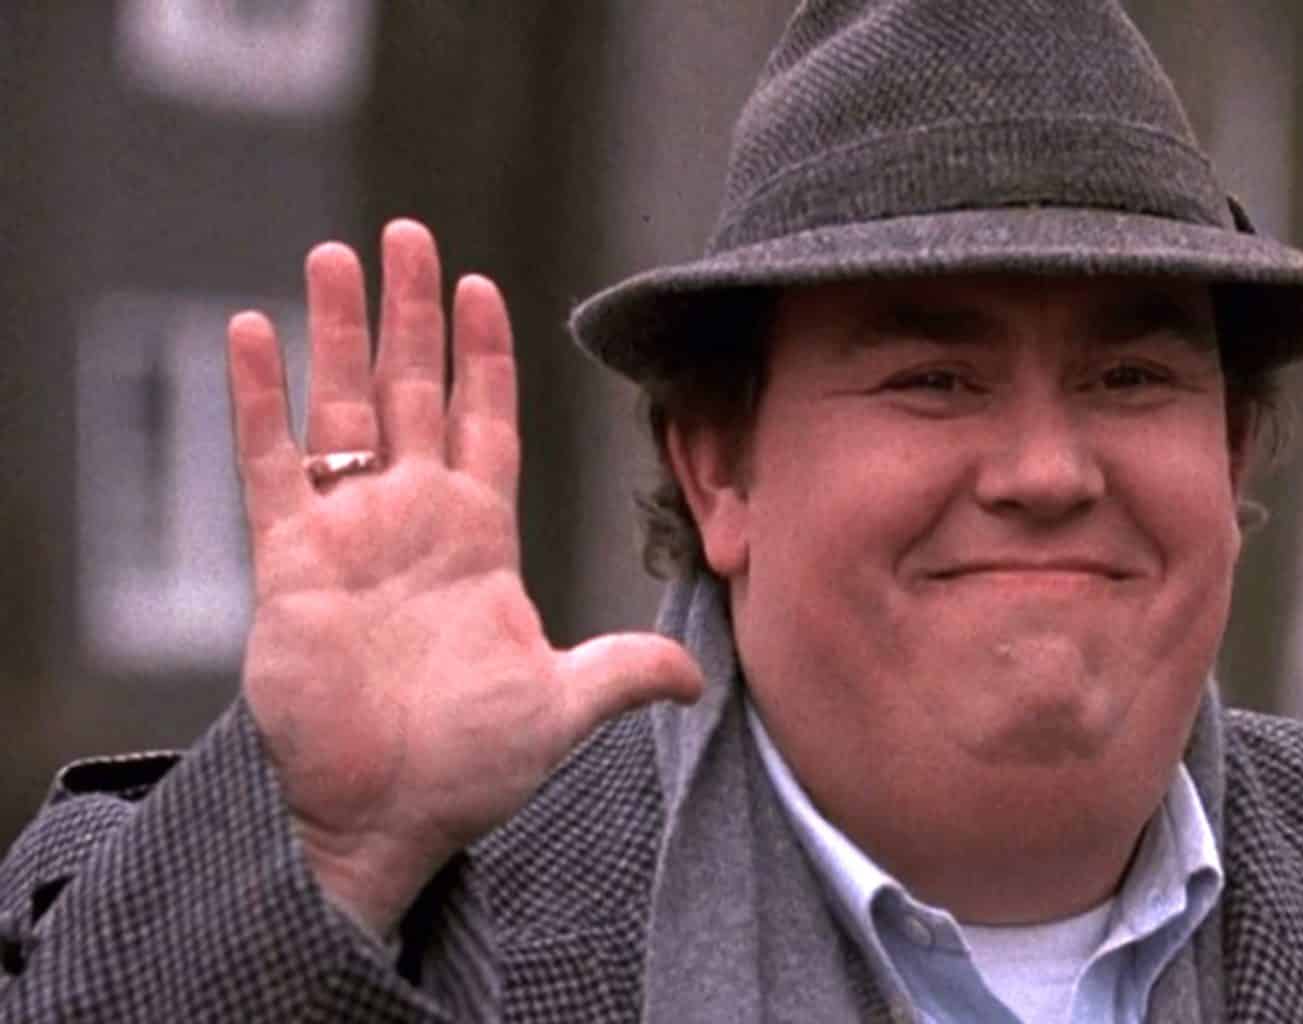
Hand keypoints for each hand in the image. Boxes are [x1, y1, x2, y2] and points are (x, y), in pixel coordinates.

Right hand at [225, 220, 702, 936]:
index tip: (481, 288)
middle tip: (408, 233)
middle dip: (412, 312)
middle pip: (413, 389)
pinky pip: (269, 464)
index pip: (484, 420)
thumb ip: (622, 673)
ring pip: (341, 406)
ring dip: (339, 330)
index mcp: (478, 536)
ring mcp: (347, 534)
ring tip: (337, 252)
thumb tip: (695, 674)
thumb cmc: (468, 769)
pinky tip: (251, 332)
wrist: (386, 817)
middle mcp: (412, 518)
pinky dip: (258, 399)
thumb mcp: (563, 709)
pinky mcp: (288, 562)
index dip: (483, 356)